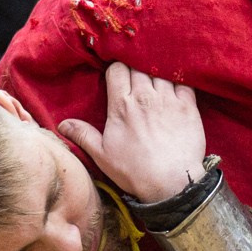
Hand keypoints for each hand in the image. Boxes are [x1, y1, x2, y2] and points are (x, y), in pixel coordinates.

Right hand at [53, 63, 206, 202]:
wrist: (171, 184)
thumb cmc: (135, 171)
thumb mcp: (102, 155)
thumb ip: (83, 135)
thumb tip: (62, 124)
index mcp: (121, 106)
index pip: (117, 69)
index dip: (117, 69)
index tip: (119, 76)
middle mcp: (145, 97)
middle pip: (139, 66)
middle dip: (136, 68)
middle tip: (138, 79)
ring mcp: (168, 99)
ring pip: (161, 71)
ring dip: (157, 73)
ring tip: (156, 81)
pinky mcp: (188, 106)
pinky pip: (184, 81)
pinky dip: (179, 80)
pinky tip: (176, 87)